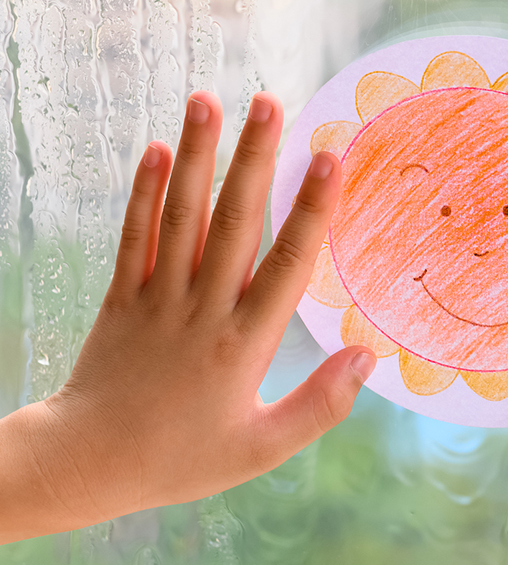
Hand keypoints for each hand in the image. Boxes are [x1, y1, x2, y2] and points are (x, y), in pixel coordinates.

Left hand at [0, 91, 371, 542]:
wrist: (84, 464)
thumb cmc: (179, 460)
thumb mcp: (259, 450)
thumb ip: (318, 407)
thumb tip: (367, 357)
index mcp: (242, 344)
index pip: (285, 264)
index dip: (310, 209)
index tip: (328, 159)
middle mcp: (201, 309)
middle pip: (233, 222)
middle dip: (254, 159)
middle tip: (270, 102)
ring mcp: (156, 297)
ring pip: (181, 215)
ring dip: (197, 155)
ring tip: (208, 100)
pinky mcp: (121, 296)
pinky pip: (134, 235)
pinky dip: (143, 191)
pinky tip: (159, 149)